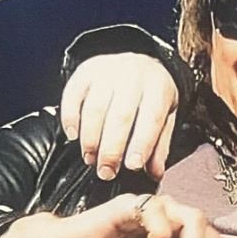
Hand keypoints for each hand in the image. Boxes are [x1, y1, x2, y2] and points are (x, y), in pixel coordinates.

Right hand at [59, 53, 180, 179]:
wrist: (139, 64)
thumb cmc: (152, 96)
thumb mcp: (165, 118)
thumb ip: (159, 147)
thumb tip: (154, 173)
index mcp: (158, 88)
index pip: (151, 118)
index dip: (141, 145)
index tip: (132, 166)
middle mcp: (133, 76)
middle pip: (120, 116)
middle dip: (111, 150)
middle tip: (106, 172)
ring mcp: (107, 71)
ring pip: (95, 108)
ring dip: (90, 139)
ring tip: (90, 159)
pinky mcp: (85, 71)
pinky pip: (73, 95)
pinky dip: (70, 118)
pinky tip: (73, 136)